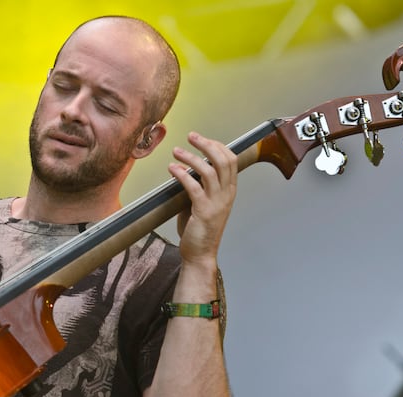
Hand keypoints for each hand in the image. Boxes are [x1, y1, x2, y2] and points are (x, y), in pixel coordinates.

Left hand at [168, 131, 236, 266]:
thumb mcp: (202, 203)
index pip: (230, 159)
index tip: (202, 139)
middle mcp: (226, 194)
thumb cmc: (199, 229)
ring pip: (209, 170)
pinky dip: (181, 174)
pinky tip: (172, 168)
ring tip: (176, 151)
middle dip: (206, 144)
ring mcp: (217, 203)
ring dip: (191, 157)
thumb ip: (198, 186)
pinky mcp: (203, 211)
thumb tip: (184, 169)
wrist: (200, 254)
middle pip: (223, 160)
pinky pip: (193, 186)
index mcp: (229, 191)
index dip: (217, 145)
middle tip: (191, 136)